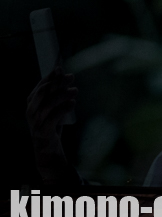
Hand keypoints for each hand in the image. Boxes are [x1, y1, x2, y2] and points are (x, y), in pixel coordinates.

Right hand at [26, 67, 77, 183]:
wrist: (48, 147)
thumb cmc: (51, 122)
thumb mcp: (53, 105)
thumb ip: (55, 91)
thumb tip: (61, 71)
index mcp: (31, 103)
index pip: (40, 86)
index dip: (51, 76)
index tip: (62, 69)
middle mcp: (30, 111)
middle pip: (43, 92)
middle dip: (57, 83)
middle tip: (71, 77)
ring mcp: (35, 122)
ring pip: (48, 104)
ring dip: (63, 95)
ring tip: (75, 91)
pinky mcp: (43, 131)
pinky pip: (53, 117)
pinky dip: (64, 108)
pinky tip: (72, 104)